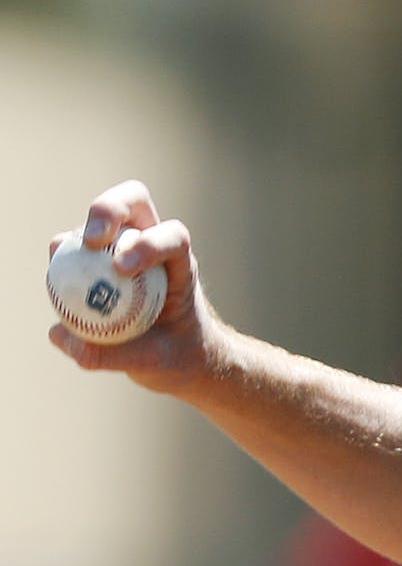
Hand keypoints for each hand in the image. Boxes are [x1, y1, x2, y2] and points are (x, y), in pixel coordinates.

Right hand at [48, 180, 222, 394]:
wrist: (178, 357)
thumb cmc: (176, 355)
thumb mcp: (152, 364)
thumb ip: (112, 354)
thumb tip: (63, 336)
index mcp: (180, 264)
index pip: (173, 236)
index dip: (148, 244)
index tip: (123, 269)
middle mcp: (152, 245)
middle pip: (133, 201)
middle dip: (109, 209)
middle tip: (92, 240)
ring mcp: (122, 249)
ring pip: (99, 221)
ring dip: (79, 233)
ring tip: (60, 253)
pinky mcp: (98, 263)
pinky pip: (74, 254)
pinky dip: (62, 261)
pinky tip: (56, 282)